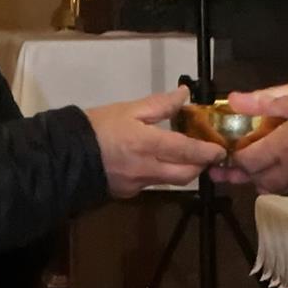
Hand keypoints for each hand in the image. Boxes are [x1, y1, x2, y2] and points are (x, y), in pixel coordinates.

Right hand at [89, 92, 221, 197]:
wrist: (67, 155)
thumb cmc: (98, 127)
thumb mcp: (129, 109)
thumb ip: (160, 104)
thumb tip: (184, 95)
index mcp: (147, 144)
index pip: (186, 151)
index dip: (206, 152)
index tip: (220, 150)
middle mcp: (147, 169)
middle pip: (185, 175)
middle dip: (200, 166)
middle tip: (206, 153)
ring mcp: (139, 184)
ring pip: (171, 182)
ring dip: (183, 170)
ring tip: (185, 155)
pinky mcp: (131, 193)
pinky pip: (154, 185)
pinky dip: (163, 174)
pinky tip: (158, 162)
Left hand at [215, 85, 287, 193]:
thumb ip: (265, 103)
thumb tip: (233, 101)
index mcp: (283, 147)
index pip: (246, 161)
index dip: (232, 157)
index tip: (227, 149)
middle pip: (256, 180)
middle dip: (240, 174)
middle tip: (228, 168)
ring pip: (273, 188)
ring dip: (260, 180)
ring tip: (253, 170)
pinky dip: (280, 181)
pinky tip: (283, 170)